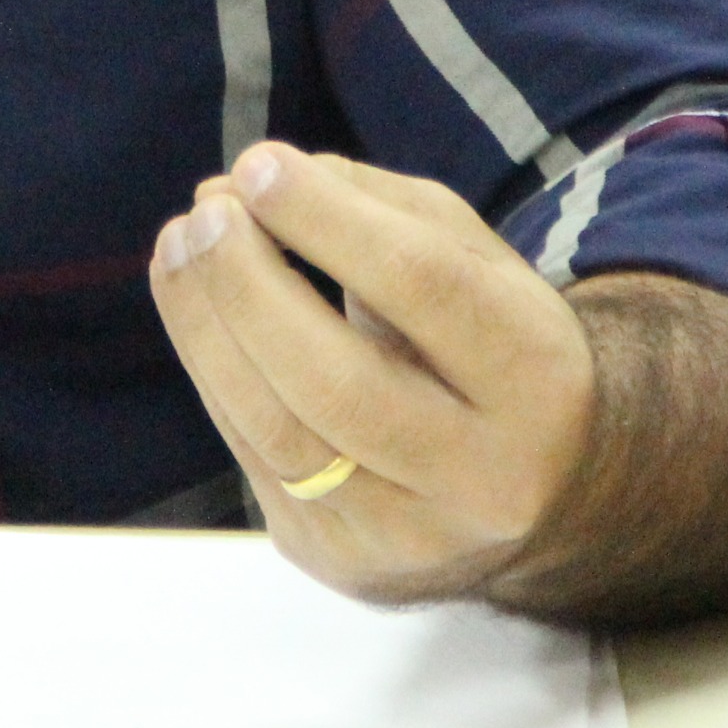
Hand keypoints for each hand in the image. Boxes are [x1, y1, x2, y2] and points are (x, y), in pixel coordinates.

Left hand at [150, 141, 594, 603]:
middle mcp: (483, 476)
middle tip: (204, 213)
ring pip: (280, 433)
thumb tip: (252, 180)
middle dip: (248, 286)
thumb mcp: (476, 261)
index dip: (328, 222)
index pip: (423, 289)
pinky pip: (255, 459)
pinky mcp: (342, 562)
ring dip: (206, 329)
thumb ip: (377, 207)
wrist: (550, 495)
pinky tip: (194, 310)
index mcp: (537, 380)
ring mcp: (409, 536)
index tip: (256, 165)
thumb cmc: (493, 344)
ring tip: (178, 247)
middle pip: (340, 383)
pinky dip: (214, 372)